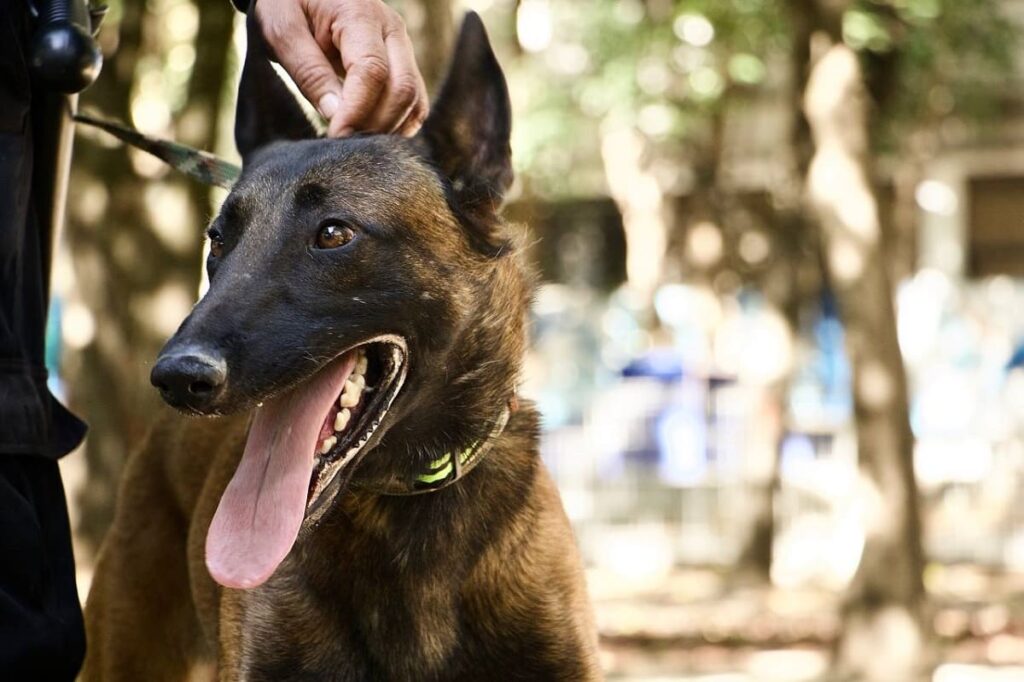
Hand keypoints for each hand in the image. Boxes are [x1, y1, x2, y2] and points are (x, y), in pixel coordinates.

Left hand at [256, 0, 428, 136]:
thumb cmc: (286, 4)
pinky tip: (371, 134)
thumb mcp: (282, 32)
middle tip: (345, 146)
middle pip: (403, 88)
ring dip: (389, 128)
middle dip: (376, 124)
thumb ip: (309, 71)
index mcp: (360, 14)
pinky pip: (415, 102)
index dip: (357, 110)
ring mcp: (402, 46)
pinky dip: (399, 124)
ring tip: (355, 142)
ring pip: (414, 99)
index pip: (373, 72)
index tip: (336, 136)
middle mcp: (392, 29)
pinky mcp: (403, 62)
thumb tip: (336, 114)